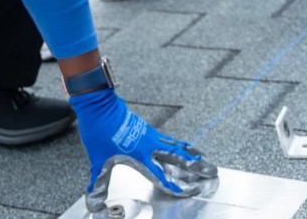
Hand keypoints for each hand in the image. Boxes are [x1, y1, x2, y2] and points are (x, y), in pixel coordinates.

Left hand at [70, 88, 216, 212]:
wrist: (99, 105)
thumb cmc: (99, 131)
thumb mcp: (98, 160)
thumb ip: (98, 182)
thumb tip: (93, 202)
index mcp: (140, 157)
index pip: (163, 177)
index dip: (178, 187)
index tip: (192, 191)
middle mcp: (149, 146)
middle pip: (179, 159)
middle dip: (197, 167)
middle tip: (212, 172)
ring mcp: (150, 135)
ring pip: (177, 147)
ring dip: (192, 154)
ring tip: (205, 159)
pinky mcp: (148, 129)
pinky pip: (169, 140)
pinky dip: (180, 145)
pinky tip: (182, 147)